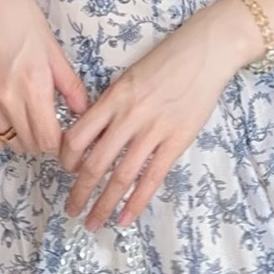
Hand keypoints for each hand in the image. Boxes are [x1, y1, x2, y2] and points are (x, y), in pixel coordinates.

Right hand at [0, 0, 88, 157]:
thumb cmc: (20, 18)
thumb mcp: (52, 48)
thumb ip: (69, 84)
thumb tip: (83, 110)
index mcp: (33, 86)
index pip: (48, 140)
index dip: (60, 142)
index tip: (64, 132)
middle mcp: (7, 99)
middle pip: (30, 145)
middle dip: (44, 141)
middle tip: (48, 125)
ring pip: (8, 143)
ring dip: (22, 138)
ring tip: (28, 120)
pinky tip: (7, 121)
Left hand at [57, 0, 262, 229]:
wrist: (207, 50)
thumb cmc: (169, 59)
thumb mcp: (132, 76)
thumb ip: (114, 104)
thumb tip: (97, 134)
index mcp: (113, 97)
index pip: (78, 135)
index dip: (67, 159)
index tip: (66, 172)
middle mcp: (128, 115)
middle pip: (95, 162)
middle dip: (79, 192)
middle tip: (71, 211)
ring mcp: (153, 129)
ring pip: (121, 175)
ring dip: (104, 203)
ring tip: (94, 222)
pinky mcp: (177, 140)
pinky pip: (152, 177)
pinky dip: (137, 201)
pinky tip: (126, 217)